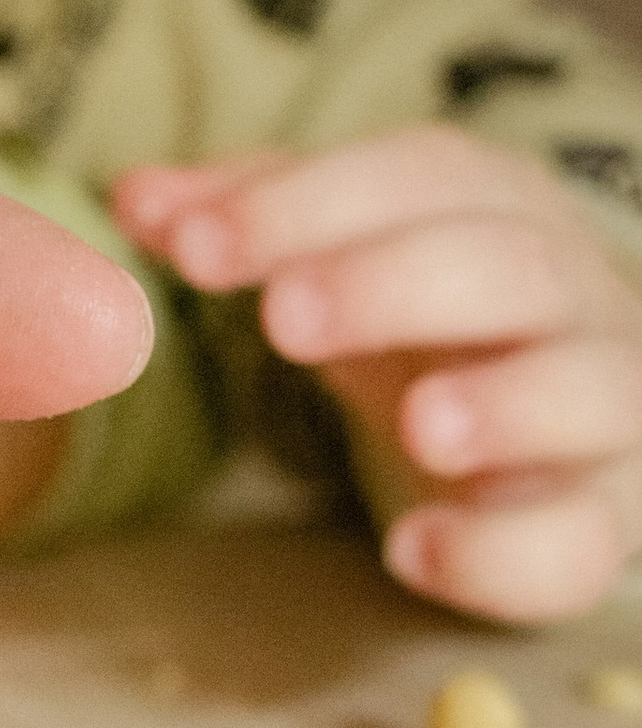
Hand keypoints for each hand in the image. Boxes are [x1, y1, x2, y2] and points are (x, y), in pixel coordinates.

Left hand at [117, 130, 641, 620]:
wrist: (564, 432)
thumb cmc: (440, 323)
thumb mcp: (350, 258)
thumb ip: (252, 222)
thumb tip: (133, 197)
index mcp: (503, 211)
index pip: (423, 176)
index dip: (309, 203)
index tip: (193, 246)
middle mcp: (571, 299)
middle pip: (511, 269)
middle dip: (395, 285)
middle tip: (284, 318)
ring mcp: (605, 412)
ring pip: (588, 392)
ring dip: (507, 404)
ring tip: (420, 423)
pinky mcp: (605, 520)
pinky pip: (578, 540)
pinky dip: (501, 551)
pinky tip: (413, 552)